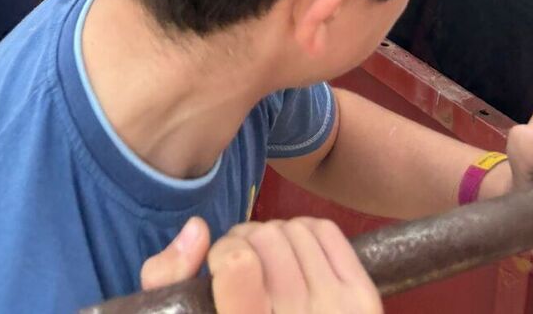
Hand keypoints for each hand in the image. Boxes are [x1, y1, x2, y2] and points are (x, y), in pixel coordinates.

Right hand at [141, 216, 380, 313]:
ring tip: (266, 267)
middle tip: (240, 266)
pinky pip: (325, 230)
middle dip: (244, 241)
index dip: (225, 253)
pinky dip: (303, 231)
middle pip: (265, 239)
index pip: (240, 263)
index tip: (222, 269)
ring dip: (273, 238)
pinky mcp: (365, 302)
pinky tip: (293, 257)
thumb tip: (199, 228)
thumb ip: (168, 277)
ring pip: (294, 230)